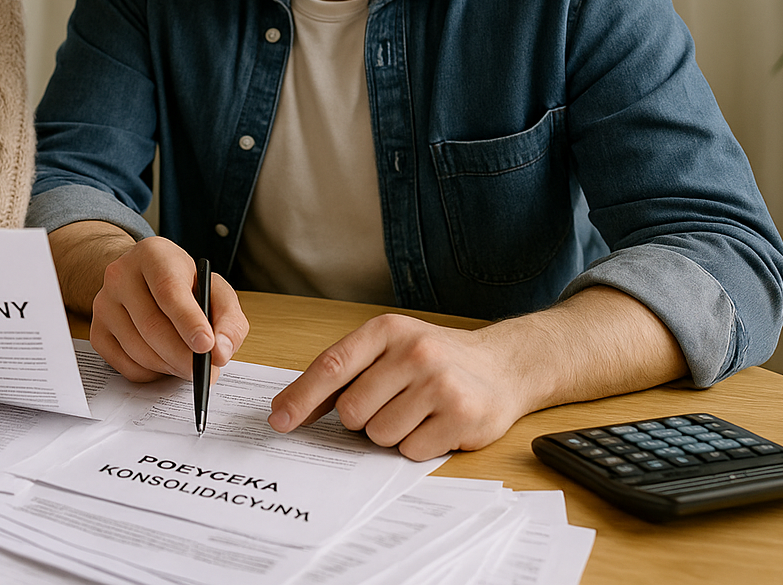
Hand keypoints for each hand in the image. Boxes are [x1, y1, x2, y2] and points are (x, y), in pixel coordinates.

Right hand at [89, 235, 249, 382]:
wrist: (144, 279)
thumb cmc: (184, 285)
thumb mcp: (215, 290)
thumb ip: (228, 319)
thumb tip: (221, 352)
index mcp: (153, 254)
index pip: (169, 291)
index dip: (189, 322)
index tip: (207, 346)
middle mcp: (121, 274)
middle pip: (152, 325)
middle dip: (183, 356)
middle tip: (206, 371)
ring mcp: (104, 303)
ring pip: (138, 350)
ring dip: (170, 366)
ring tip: (188, 363)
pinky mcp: (97, 330)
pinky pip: (126, 365)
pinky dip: (152, 373)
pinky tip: (165, 361)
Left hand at [267, 313, 528, 459]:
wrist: (502, 366)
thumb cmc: (434, 359)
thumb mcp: (388, 348)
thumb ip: (343, 373)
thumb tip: (288, 409)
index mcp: (387, 330)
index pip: (332, 366)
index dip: (301, 398)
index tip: (280, 421)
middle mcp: (414, 352)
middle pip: (352, 411)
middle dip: (362, 418)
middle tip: (390, 404)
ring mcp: (440, 384)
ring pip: (379, 435)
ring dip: (391, 433)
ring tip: (416, 412)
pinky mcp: (462, 417)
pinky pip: (411, 451)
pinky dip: (417, 446)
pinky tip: (436, 425)